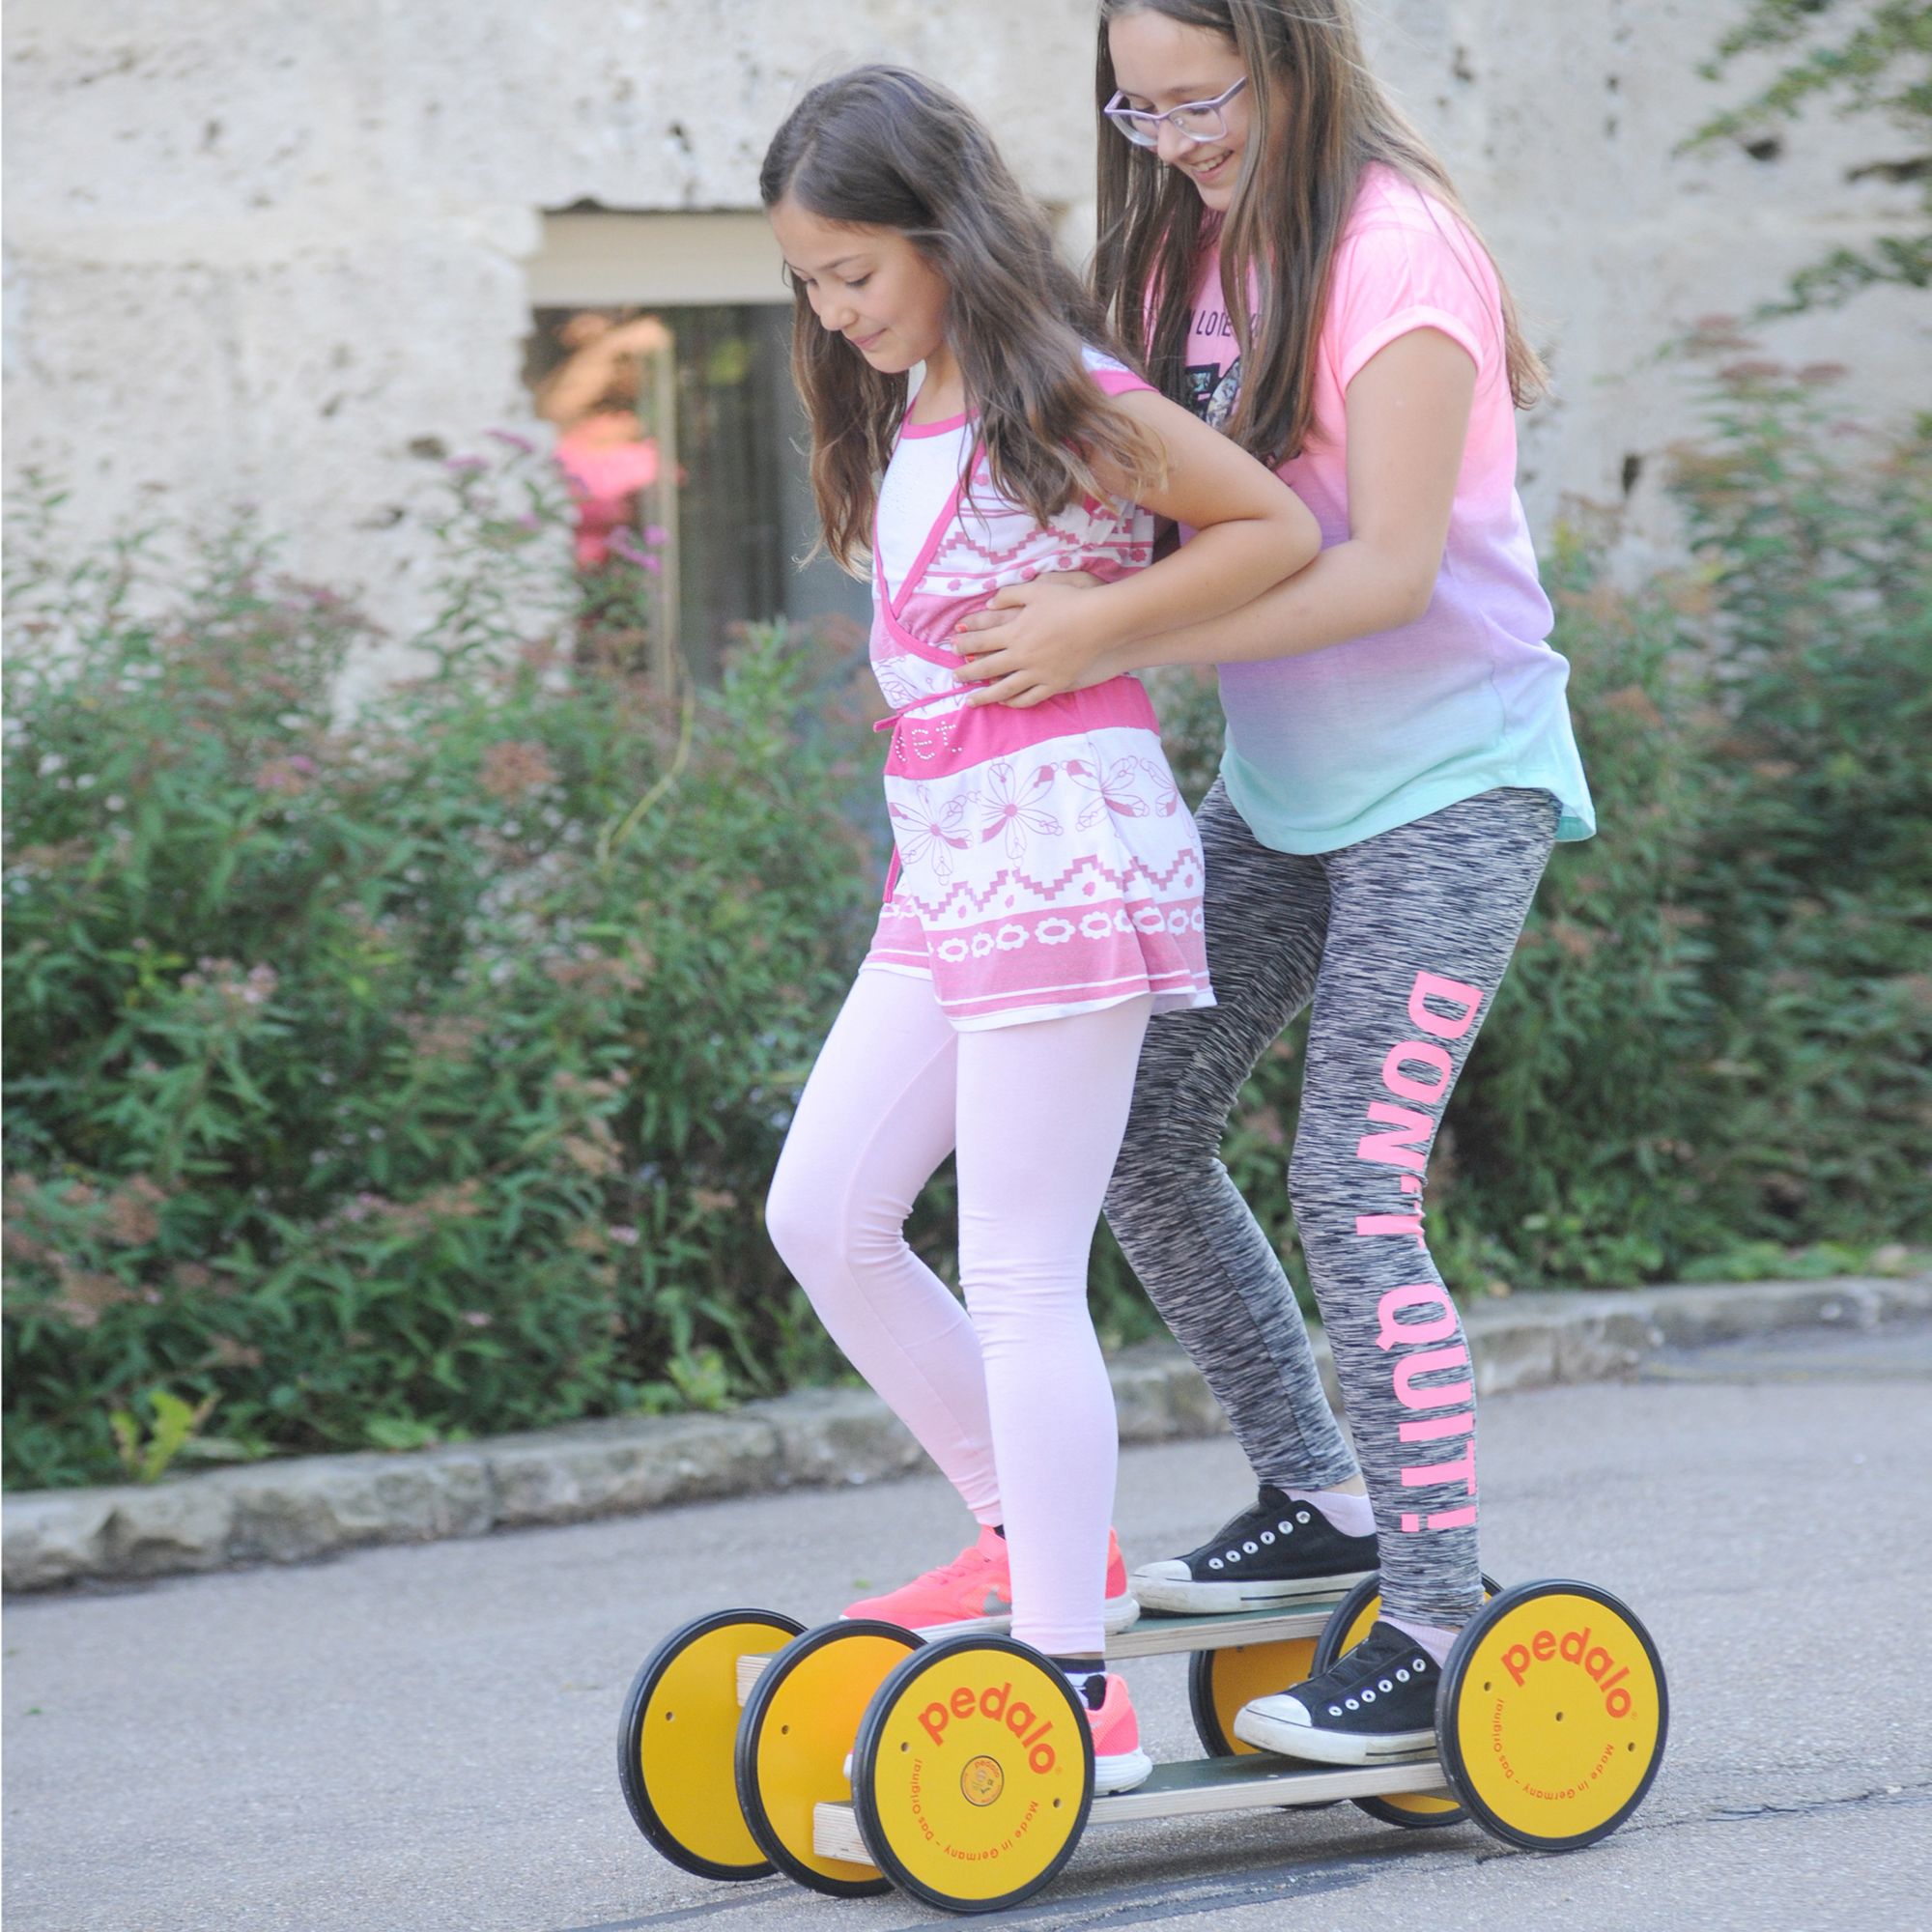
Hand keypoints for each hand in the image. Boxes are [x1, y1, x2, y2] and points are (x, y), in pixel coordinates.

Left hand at [951, 572, 1110, 708]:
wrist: (1098, 621)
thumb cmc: (1068, 601)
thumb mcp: (1035, 590)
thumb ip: (1009, 595)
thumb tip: (989, 604)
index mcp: (1014, 632)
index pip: (980, 641)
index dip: (963, 644)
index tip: (951, 647)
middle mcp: (1021, 655)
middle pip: (986, 668)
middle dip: (967, 673)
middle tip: (954, 677)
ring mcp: (1037, 673)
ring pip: (1004, 690)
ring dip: (984, 696)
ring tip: (970, 701)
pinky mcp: (1054, 683)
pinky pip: (1030, 698)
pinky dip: (1015, 703)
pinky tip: (1005, 703)